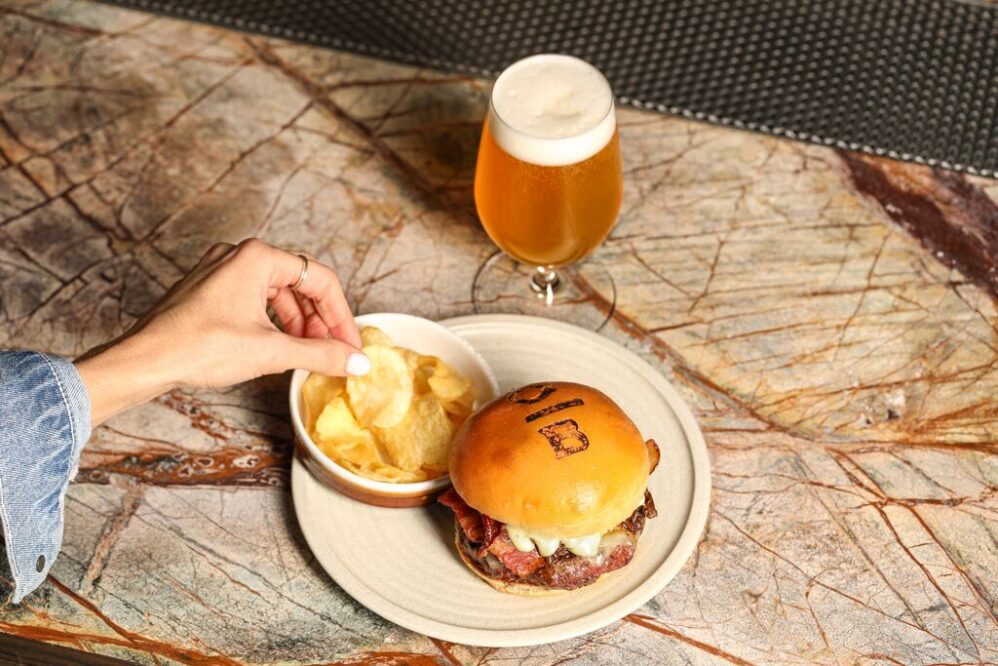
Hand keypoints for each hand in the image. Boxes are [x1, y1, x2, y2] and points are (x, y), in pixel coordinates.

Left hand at [75, 239, 368, 426]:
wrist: (143, 361)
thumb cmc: (199, 347)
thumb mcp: (271, 352)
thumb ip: (320, 354)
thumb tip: (357, 361)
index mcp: (258, 257)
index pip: (320, 280)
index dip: (341, 316)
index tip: (350, 346)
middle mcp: (239, 255)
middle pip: (299, 284)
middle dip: (319, 321)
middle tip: (331, 352)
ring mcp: (220, 271)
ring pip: (276, 293)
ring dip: (297, 323)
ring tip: (306, 353)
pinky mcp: (207, 290)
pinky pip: (253, 300)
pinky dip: (272, 322)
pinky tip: (276, 347)